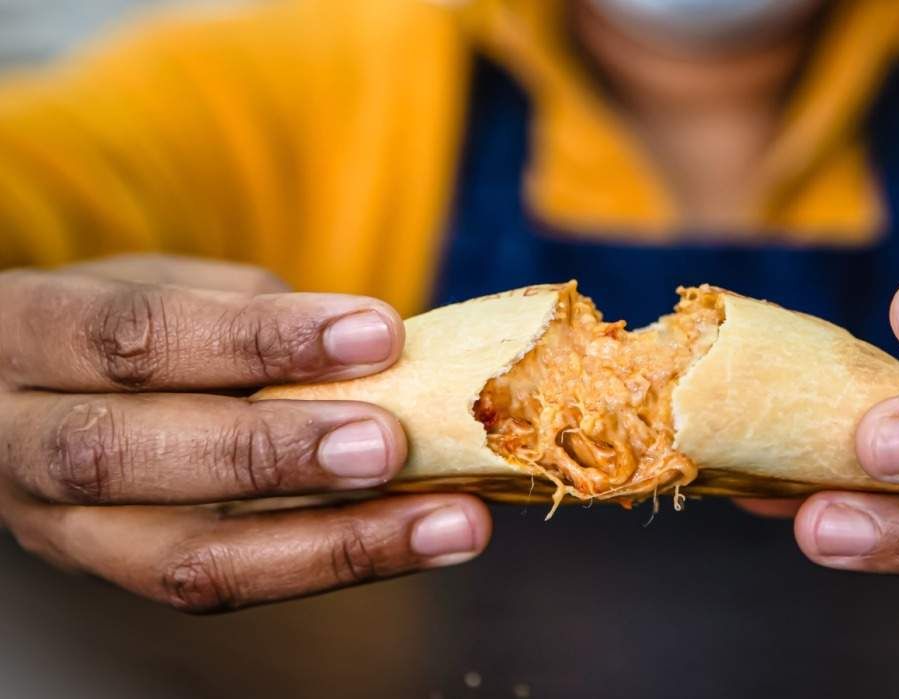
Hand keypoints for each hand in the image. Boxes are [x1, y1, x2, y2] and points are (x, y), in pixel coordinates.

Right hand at [0, 255, 489, 612]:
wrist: (33, 401)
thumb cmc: (123, 328)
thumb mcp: (164, 285)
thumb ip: (248, 314)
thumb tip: (376, 352)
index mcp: (26, 337)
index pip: (137, 338)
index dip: (257, 340)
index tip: (378, 333)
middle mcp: (21, 445)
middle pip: (129, 457)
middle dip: (272, 452)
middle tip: (390, 444)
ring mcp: (66, 532)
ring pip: (187, 561)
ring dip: (335, 544)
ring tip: (448, 521)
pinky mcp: (124, 581)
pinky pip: (231, 588)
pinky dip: (339, 564)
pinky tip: (425, 539)